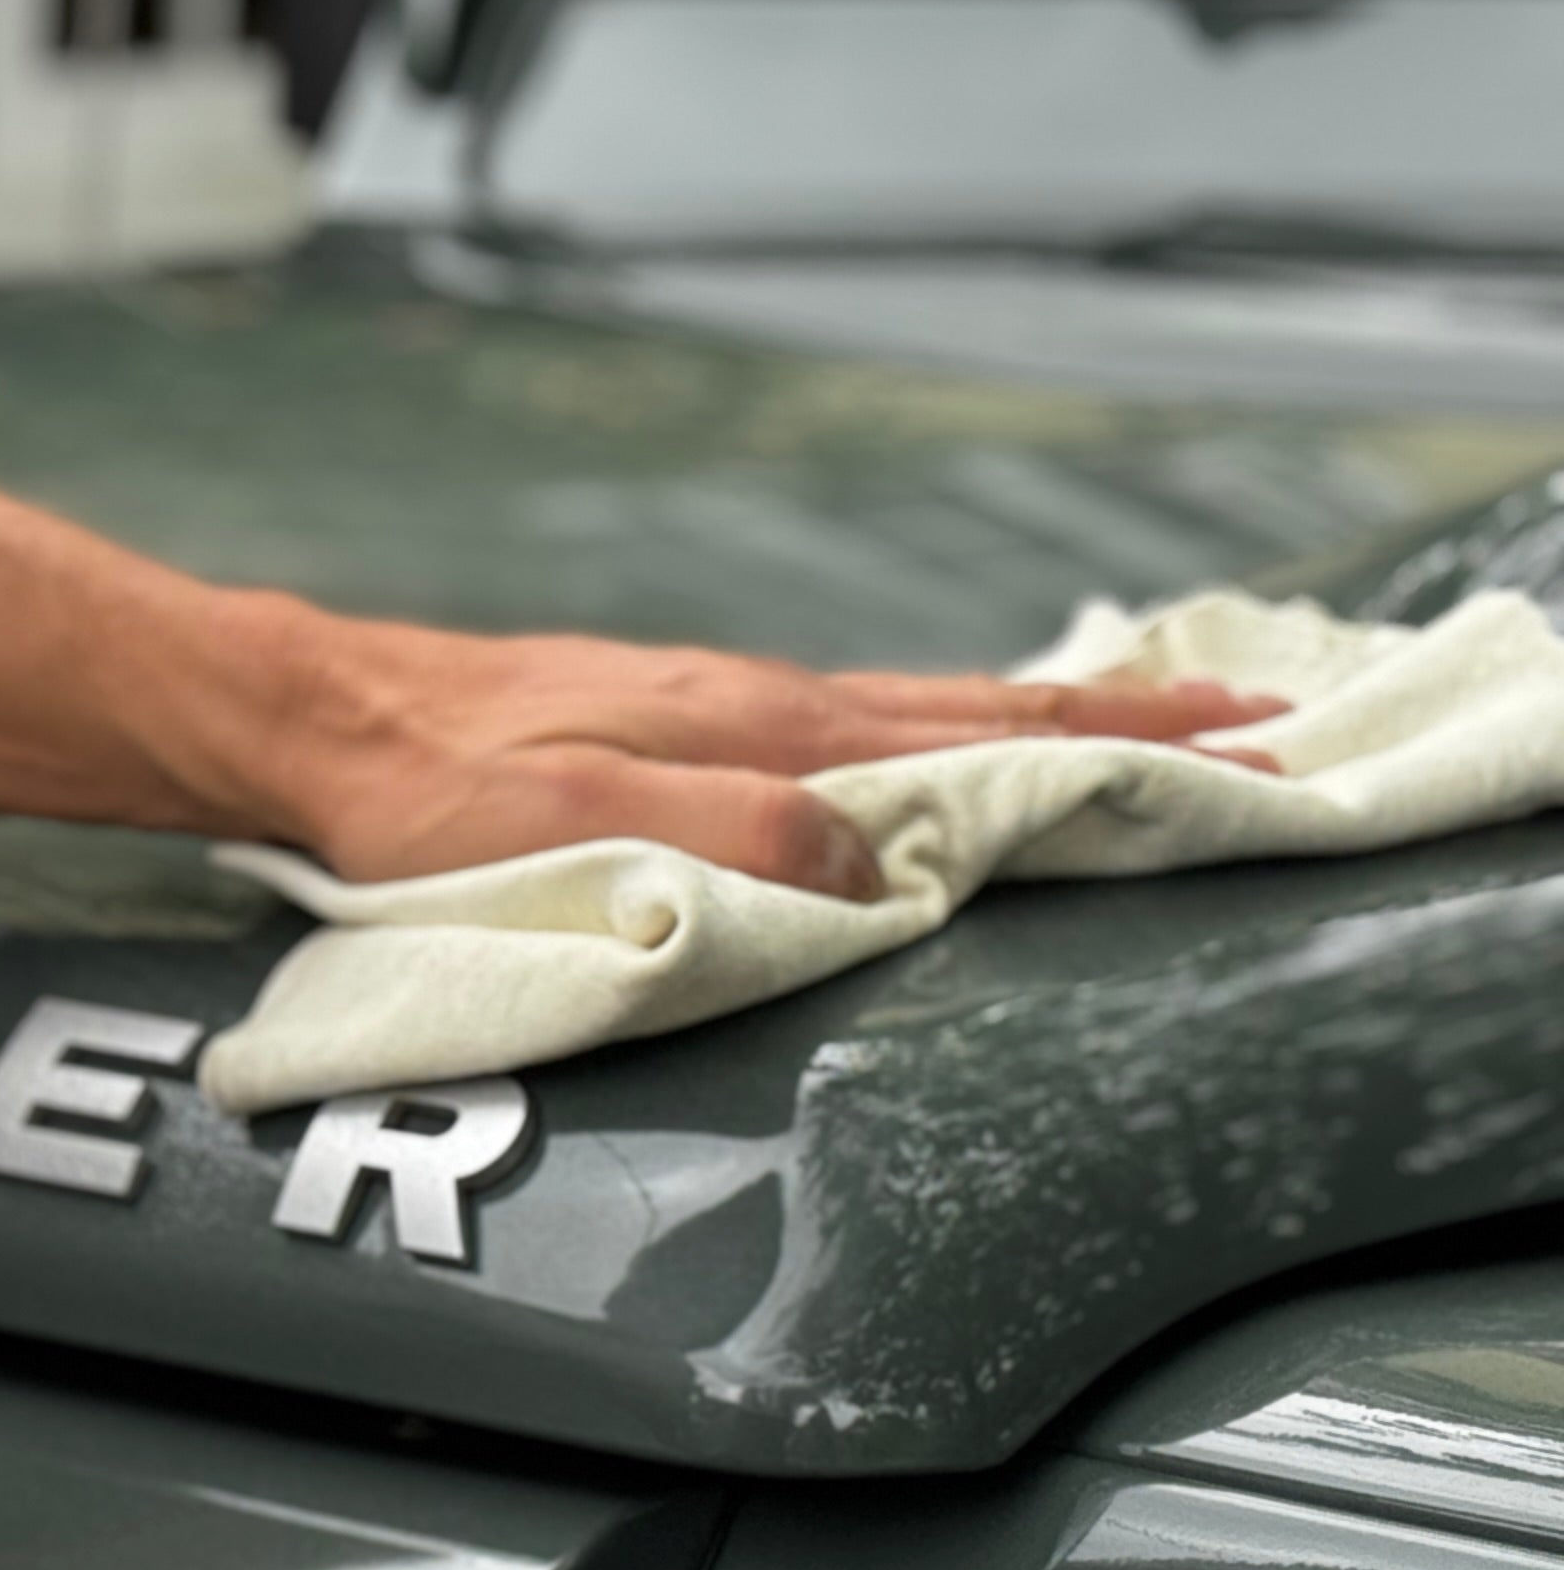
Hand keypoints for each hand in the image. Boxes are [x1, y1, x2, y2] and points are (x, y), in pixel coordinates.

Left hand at [254, 614, 1286, 893]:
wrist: (315, 723)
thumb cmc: (425, 793)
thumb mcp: (576, 826)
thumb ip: (732, 839)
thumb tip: (883, 868)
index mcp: (754, 728)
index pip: (972, 744)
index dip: (1108, 757)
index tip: (1238, 752)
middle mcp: (752, 701)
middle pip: (969, 712)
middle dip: (1116, 724)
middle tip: (1254, 720)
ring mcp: (713, 702)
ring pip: (912, 708)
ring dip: (1033, 718)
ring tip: (1136, 720)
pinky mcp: (666, 715)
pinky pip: (841, 718)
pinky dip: (929, 722)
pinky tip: (934, 734)